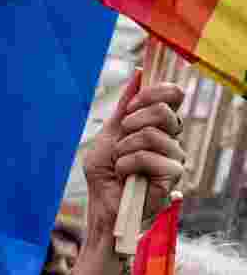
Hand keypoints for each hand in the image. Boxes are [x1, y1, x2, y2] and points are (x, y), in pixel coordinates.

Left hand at [82, 70, 185, 240]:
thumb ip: (125, 106)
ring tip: (120, 164)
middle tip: (121, 139)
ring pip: (152, 134)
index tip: (130, 107)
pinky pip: (150, 158)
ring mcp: (174, 158)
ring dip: (124, 149)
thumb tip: (139, 73)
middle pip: (164, 111)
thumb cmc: (105, 171)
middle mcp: (171, 139)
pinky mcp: (172, 177)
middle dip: (132, 121)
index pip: (173, 95)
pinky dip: (127, 165)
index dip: (152, 93)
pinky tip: (125, 176)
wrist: (101, 202)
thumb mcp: (109, 132)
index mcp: (159, 126)